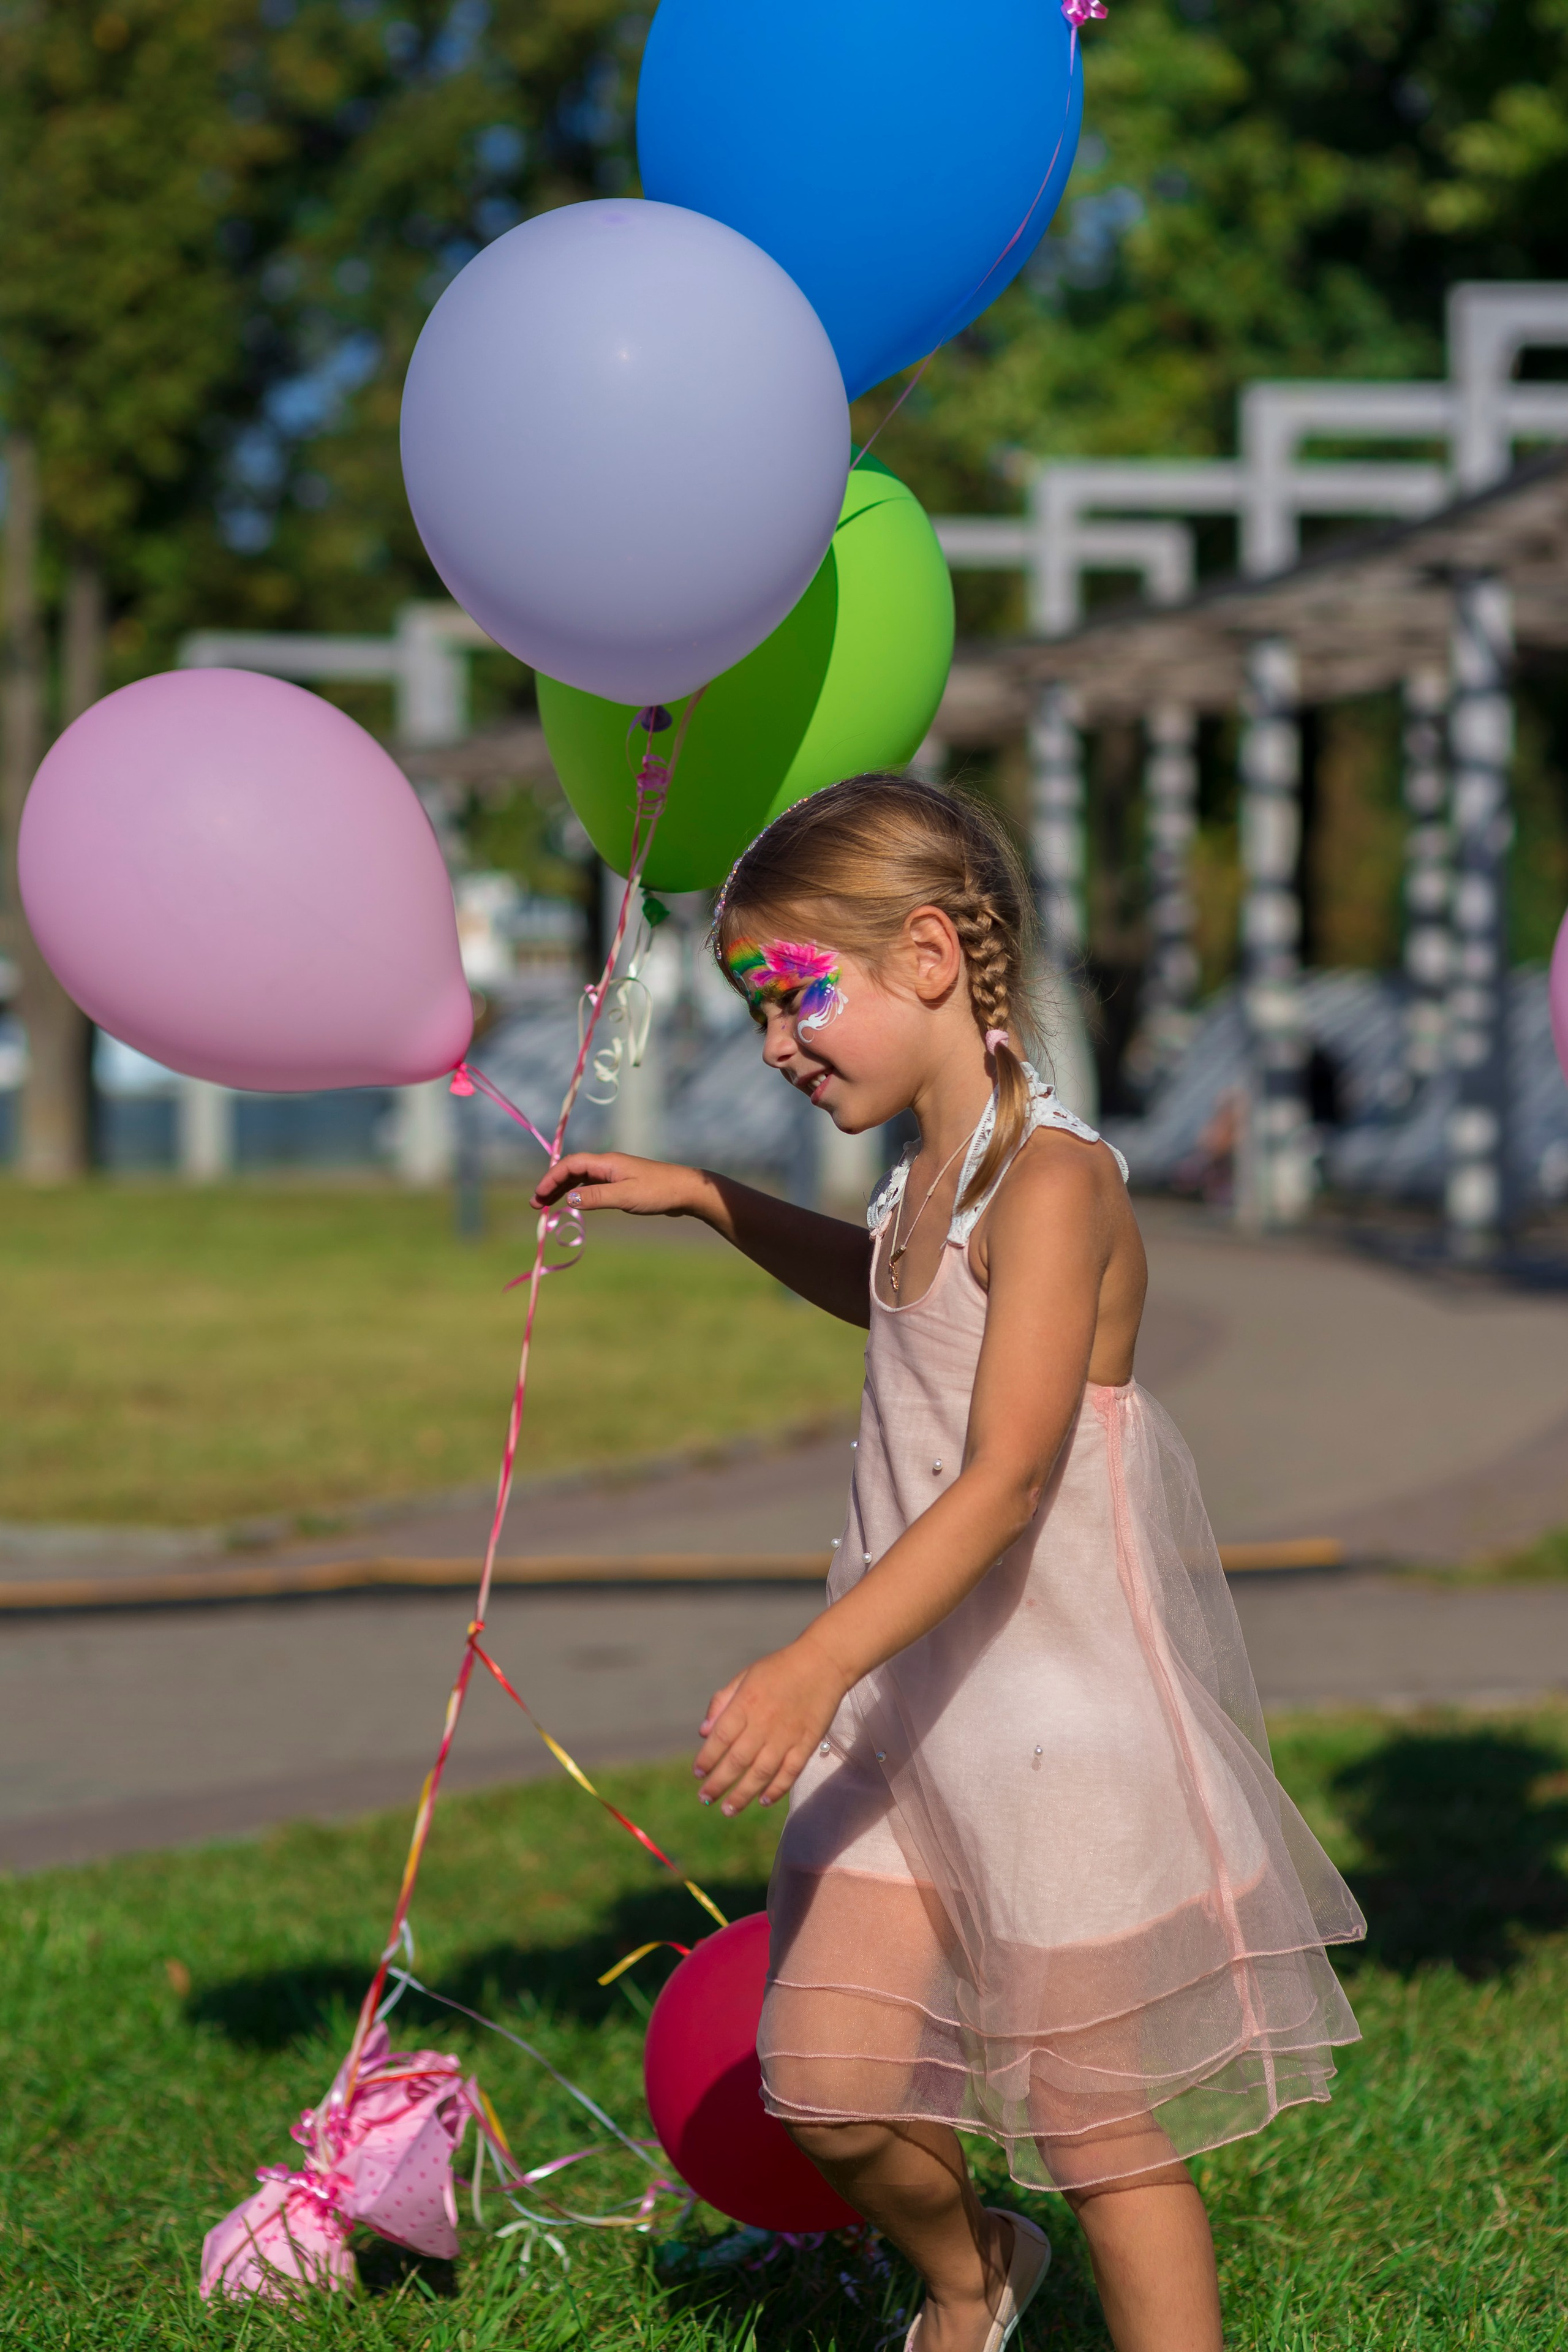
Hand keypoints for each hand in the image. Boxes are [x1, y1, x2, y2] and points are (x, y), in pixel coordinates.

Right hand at [532, 1150, 701, 1217]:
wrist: (687, 1191)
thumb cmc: (658, 1192)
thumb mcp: (625, 1196)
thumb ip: (596, 1197)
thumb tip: (569, 1198)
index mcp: (606, 1162)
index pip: (570, 1164)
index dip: (551, 1178)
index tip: (538, 1196)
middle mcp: (608, 1164)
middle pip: (572, 1170)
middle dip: (552, 1185)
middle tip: (536, 1204)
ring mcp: (615, 1173)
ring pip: (581, 1178)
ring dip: (564, 1190)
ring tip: (548, 1206)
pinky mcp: (622, 1184)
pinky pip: (592, 1186)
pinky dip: (579, 1194)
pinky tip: (574, 1204)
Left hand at [693, 1632, 848, 1815]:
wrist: (823, 1663)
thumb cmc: (779, 1669)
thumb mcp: (745, 1677)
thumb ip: (722, 1703)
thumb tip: (703, 1733)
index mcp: (746, 1703)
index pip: (720, 1738)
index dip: (707, 1758)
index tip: (697, 1773)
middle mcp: (764, 1723)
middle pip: (737, 1760)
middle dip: (718, 1784)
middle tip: (705, 1799)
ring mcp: (787, 1735)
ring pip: (761, 1773)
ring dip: (743, 1794)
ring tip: (728, 1810)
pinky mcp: (807, 1743)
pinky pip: (790, 1772)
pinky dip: (777, 1789)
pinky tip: (764, 1801)